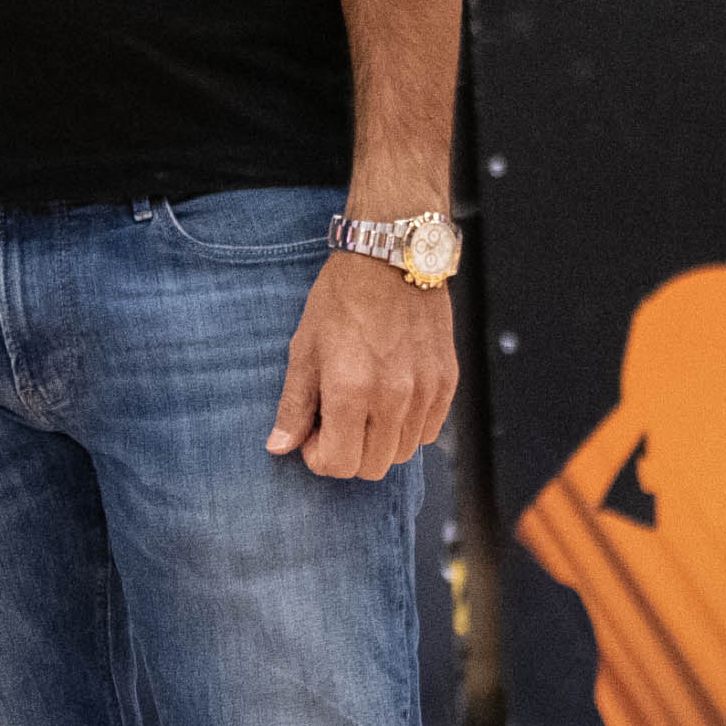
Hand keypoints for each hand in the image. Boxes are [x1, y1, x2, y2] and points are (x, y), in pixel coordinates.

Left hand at [265, 255, 457, 481]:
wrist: (391, 258)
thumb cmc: (341, 299)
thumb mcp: (305, 348)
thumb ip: (294, 404)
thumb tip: (279, 446)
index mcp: (352, 390)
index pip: (340, 464)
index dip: (319, 457)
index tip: (313, 434)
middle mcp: (393, 397)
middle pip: (373, 467)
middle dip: (348, 454)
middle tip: (336, 422)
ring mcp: (425, 391)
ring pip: (403, 453)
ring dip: (379, 442)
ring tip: (363, 407)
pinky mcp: (446, 382)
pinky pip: (429, 431)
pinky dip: (408, 427)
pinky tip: (389, 398)